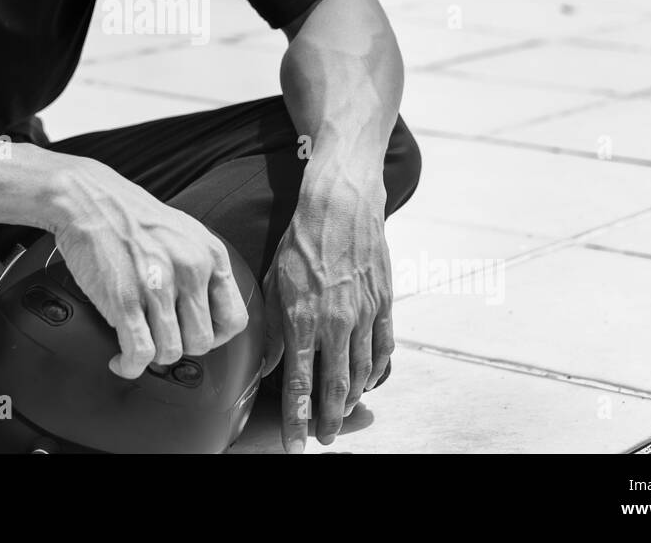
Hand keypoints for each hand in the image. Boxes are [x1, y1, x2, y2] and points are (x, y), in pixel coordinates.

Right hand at [46, 156, 249, 378]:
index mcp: (210, 254)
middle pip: (202, 341)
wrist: (88, 199)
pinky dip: (131, 365)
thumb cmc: (132, 216)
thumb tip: (208, 307)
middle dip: (180, 346)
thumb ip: (203, 266)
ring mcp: (158, 287)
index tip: (194, 334)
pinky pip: (141, 353)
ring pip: (172, 352)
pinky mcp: (125, 300)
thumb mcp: (185, 232)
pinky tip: (122, 359)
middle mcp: (190, 271)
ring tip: (139, 347)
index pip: (234, 319)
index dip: (216, 335)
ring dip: (154, 357)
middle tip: (161, 338)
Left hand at [262, 156, 393, 453]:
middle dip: (328, 419)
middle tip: (324, 439)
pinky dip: (375, 371)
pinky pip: (382, 349)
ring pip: (360, 372)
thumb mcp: (273, 283)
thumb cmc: (300, 242)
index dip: (297, 419)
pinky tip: (368, 383)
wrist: (340, 206)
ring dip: (351, 399)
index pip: (299, 383)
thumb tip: (267, 366)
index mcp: (301, 319)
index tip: (296, 444)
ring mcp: (362, 315)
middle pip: (334, 387)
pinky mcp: (383, 304)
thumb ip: (271, 329)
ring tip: (342, 416)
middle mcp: (334, 323)